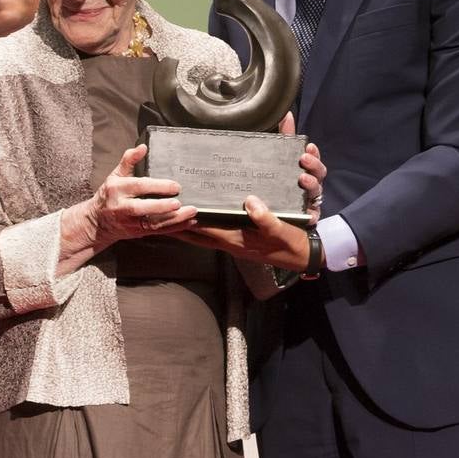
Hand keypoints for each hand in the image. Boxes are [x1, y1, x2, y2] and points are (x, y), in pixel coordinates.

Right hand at [85, 145, 195, 243]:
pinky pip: (157, 231)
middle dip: (162, 206)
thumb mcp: (115, 175)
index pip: (138, 186)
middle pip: (142, 208)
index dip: (157, 186)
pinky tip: (189, 222)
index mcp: (117, 189)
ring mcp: (129, 222)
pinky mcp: (137, 232)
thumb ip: (129, 160)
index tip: (175, 186)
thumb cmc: (109, 195)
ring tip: (191, 212)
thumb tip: (143, 147)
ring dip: (173, 219)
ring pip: (152, 223)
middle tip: (179, 202)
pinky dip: (174, 227)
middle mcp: (122, 207)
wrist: (97, 222)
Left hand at [174, 196, 312, 270]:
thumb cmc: (291, 243)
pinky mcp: (239, 242)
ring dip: (186, 228)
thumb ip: (265, 217)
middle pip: (196, 236)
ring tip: (168, 217)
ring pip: (202, 237)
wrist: (302, 256)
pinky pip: (212, 235)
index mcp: (235, 239)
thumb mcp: (281, 229)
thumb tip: (249, 201)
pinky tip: (197, 220)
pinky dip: (201, 228)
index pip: (204, 230)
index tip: (167, 212)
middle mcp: (230, 243)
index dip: (185, 222)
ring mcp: (233, 244)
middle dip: (176, 227)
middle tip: (156, 216)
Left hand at [278, 112, 325, 224]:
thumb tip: (286, 115)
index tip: (308, 146)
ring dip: (312, 184)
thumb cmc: (285, 184)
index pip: (314, 161)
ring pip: (316, 193)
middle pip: (318, 175)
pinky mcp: (307, 219)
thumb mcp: (283, 160)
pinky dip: (312, 215)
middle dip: (313, 165)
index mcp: (307, 172)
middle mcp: (311, 186)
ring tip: (303, 179)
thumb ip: (286, 138)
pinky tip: (308, 214)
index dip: (314, 153)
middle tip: (304, 159)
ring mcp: (310, 202)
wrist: (280, 221)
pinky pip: (312, 217)